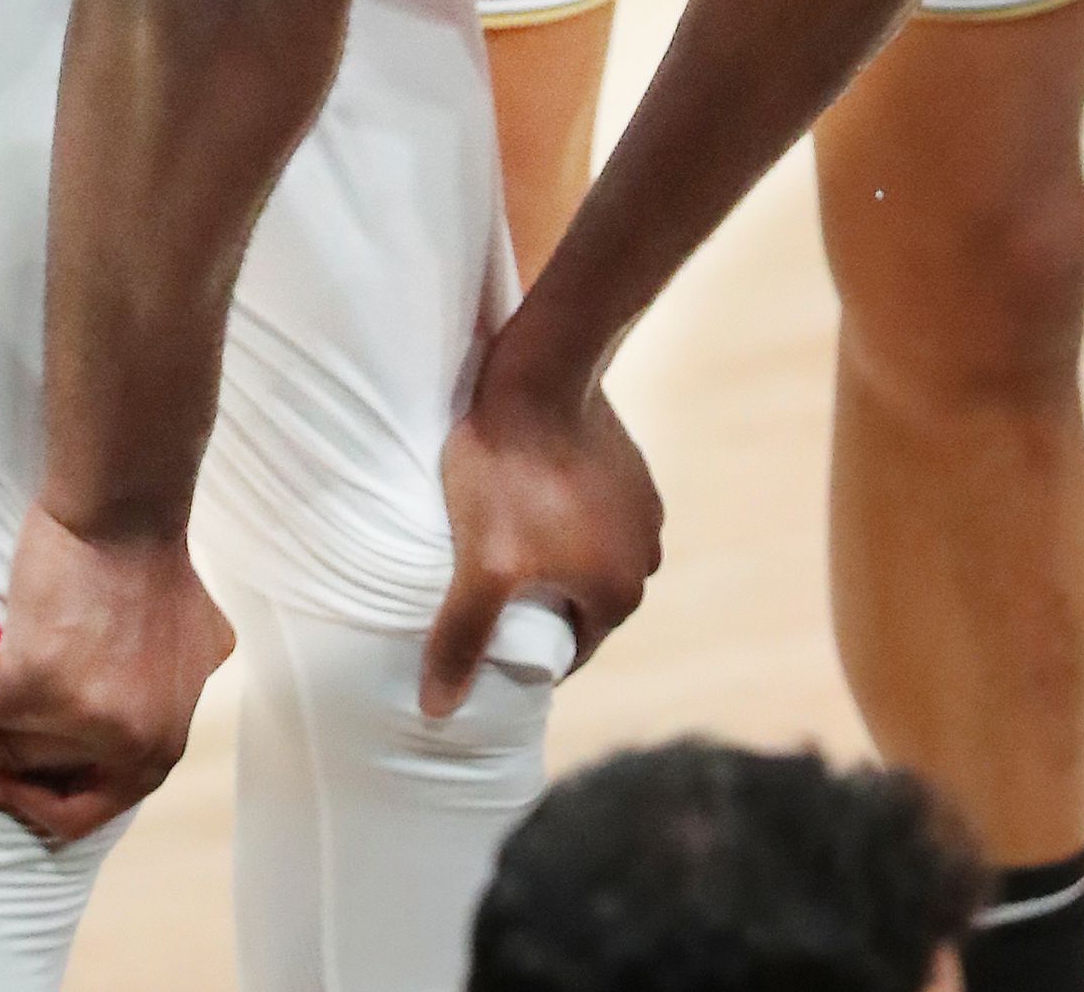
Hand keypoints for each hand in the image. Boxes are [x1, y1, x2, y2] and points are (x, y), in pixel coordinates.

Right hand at [0, 503, 233, 840]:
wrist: (127, 506)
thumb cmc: (150, 557)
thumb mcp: (192, 642)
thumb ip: (172, 690)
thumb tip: (141, 720)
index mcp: (163, 743)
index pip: (84, 805)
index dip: (23, 797)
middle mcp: (131, 744)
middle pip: (19, 770)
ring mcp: (85, 719)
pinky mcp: (36, 684)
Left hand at [419, 376, 662, 718]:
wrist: (540, 371)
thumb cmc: (509, 473)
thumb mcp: (480, 565)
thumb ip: (461, 639)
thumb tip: (438, 712)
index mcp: (619, 594)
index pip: (563, 650)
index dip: (517, 648)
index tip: (477, 630)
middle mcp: (645, 555)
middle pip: (575, 602)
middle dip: (533, 600)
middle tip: (477, 581)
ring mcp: (642, 506)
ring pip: (582, 553)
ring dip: (547, 553)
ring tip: (495, 534)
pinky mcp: (628, 464)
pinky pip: (588, 510)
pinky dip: (559, 512)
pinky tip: (520, 493)